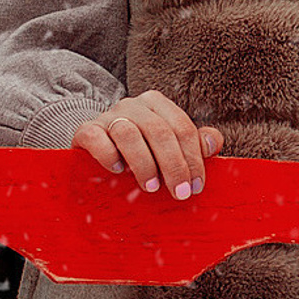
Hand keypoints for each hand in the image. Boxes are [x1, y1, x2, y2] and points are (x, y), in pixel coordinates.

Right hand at [72, 90, 223, 197]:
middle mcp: (133, 105)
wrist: (93, 147)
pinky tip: (118, 171)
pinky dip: (109, 155)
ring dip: (144, 163)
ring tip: (151, 187)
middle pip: (159, 131)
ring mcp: (107, 116)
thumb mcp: (168, 146)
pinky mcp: (85, 130)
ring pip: (129, 133)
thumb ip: (194, 143)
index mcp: (157, 104)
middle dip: (173, 165)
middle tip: (179, 193)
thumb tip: (213, 143)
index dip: (193, 158)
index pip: (182, 127)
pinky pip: (96, 138)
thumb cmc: (139, 150)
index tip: (196, 187)